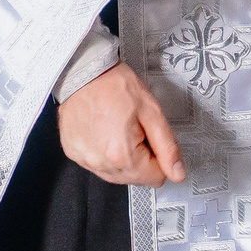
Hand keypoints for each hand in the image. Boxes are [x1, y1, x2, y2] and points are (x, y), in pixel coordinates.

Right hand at [58, 61, 185, 186]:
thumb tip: (177, 173)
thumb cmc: (114, 85)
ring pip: (116, 174)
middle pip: (135, 178)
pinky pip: (97, 164)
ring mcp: (84, 159)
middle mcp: (100, 162)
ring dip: (122, 157)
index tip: (151, 138)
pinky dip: (103, 153)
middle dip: (141, 158)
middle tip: (134, 129)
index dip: (159, 157)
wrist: (83, 71)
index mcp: (122, 155)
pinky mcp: (73, 152)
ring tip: (117, 128)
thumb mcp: (152, 112)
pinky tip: (103, 132)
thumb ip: (168, 147)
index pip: (155, 177)